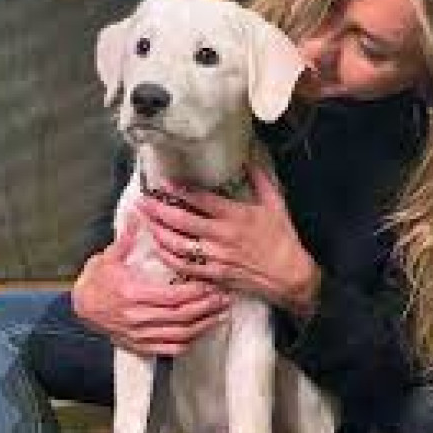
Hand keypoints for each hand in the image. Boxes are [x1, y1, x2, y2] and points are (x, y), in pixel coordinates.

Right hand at [72, 211, 233, 356]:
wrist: (81, 307)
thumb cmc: (98, 280)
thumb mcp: (109, 257)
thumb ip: (127, 239)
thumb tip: (137, 216)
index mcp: (132, 294)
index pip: (171, 297)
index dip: (194, 292)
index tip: (210, 285)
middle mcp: (137, 318)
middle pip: (180, 317)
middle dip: (205, 308)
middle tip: (224, 298)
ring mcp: (139, 334)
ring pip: (179, 336)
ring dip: (203, 326)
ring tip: (221, 314)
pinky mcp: (141, 345)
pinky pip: (170, 349)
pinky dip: (190, 342)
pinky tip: (203, 331)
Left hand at [136, 164, 321, 317]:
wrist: (289, 275)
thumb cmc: (283, 238)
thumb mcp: (275, 204)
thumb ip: (260, 179)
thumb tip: (250, 157)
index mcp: (237, 216)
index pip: (201, 200)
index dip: (180, 190)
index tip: (164, 181)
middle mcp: (223, 237)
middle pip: (182, 221)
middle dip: (158, 209)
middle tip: (143, 200)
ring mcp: (217, 258)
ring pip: (178, 245)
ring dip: (158, 232)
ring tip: (145, 220)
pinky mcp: (215, 274)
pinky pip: (185, 266)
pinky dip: (168, 256)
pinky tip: (158, 246)